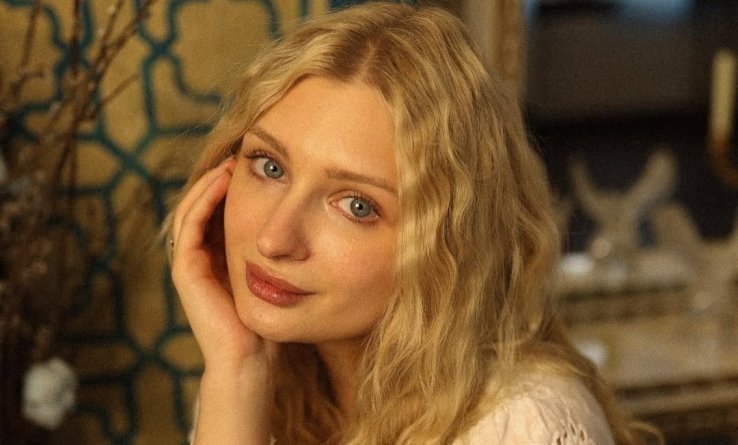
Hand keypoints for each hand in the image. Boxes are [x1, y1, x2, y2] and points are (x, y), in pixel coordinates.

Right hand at [170, 157, 273, 369]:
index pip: (217, 212)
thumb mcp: (276, 273)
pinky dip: (203, 201)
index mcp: (218, 258)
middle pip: (202, 207)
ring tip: (229, 164)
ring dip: (208, 184)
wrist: (252, 356)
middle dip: (217, 180)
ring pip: (192, 210)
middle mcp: (200, 258)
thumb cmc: (270, 318)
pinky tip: (222, 183)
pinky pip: (190, 226)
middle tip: (238, 156)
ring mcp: (190, 264)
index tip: (253, 167)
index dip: (230, 187)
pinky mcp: (186, 271)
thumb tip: (303, 218)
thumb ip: (277, 249)